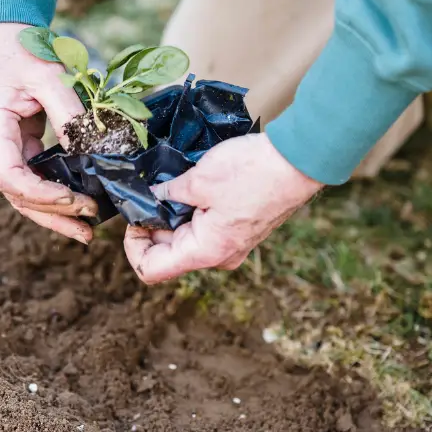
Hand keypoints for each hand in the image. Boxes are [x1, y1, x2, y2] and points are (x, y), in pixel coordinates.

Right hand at [0, 22, 97, 242]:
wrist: (1, 42)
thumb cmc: (21, 53)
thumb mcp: (48, 74)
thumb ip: (67, 112)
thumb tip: (91, 151)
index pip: (8, 176)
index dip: (40, 194)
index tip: (74, 199)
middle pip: (16, 195)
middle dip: (52, 214)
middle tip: (88, 228)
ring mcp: (3, 151)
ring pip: (23, 195)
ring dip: (53, 215)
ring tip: (85, 231)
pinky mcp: (18, 150)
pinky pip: (33, 181)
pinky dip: (54, 197)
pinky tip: (77, 207)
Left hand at [124, 134, 323, 283]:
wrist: (299, 160)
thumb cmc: (253, 172)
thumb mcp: (197, 180)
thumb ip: (167, 193)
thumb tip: (150, 196)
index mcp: (205, 252)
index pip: (151, 270)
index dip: (133, 246)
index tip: (134, 218)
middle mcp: (218, 256)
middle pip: (167, 253)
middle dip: (153, 225)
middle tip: (149, 193)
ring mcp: (231, 245)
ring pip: (186, 239)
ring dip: (173, 215)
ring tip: (172, 184)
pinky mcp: (240, 230)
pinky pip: (205, 228)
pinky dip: (192, 210)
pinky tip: (192, 185)